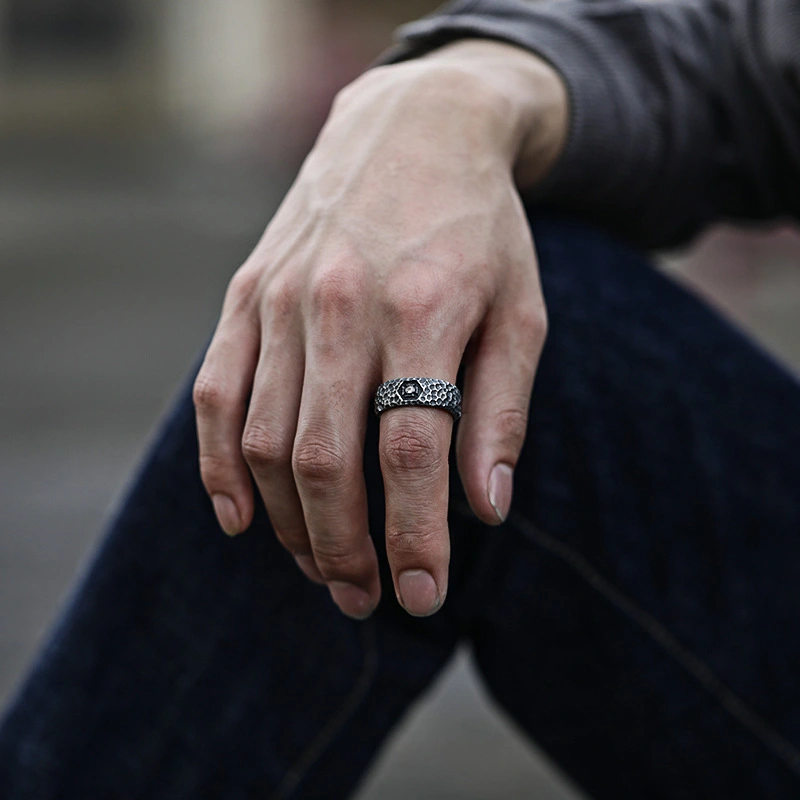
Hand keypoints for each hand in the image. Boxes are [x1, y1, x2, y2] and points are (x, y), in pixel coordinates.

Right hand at [193, 41, 566, 617]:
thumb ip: (502, 407)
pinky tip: (241, 518)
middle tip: (365, 597)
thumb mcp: (520, 308)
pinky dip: (218, 466)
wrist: (413, 129)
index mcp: (423, 310)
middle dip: (343, 548)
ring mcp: (282, 299)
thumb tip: (488, 508)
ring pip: (263, 441)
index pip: (411, 451)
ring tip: (318, 566)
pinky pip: (216, 394)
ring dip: (288, 522)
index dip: (416, 535)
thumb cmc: (478, 229)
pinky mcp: (247, 295)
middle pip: (325, 461)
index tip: (423, 594)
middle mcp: (340, 306)